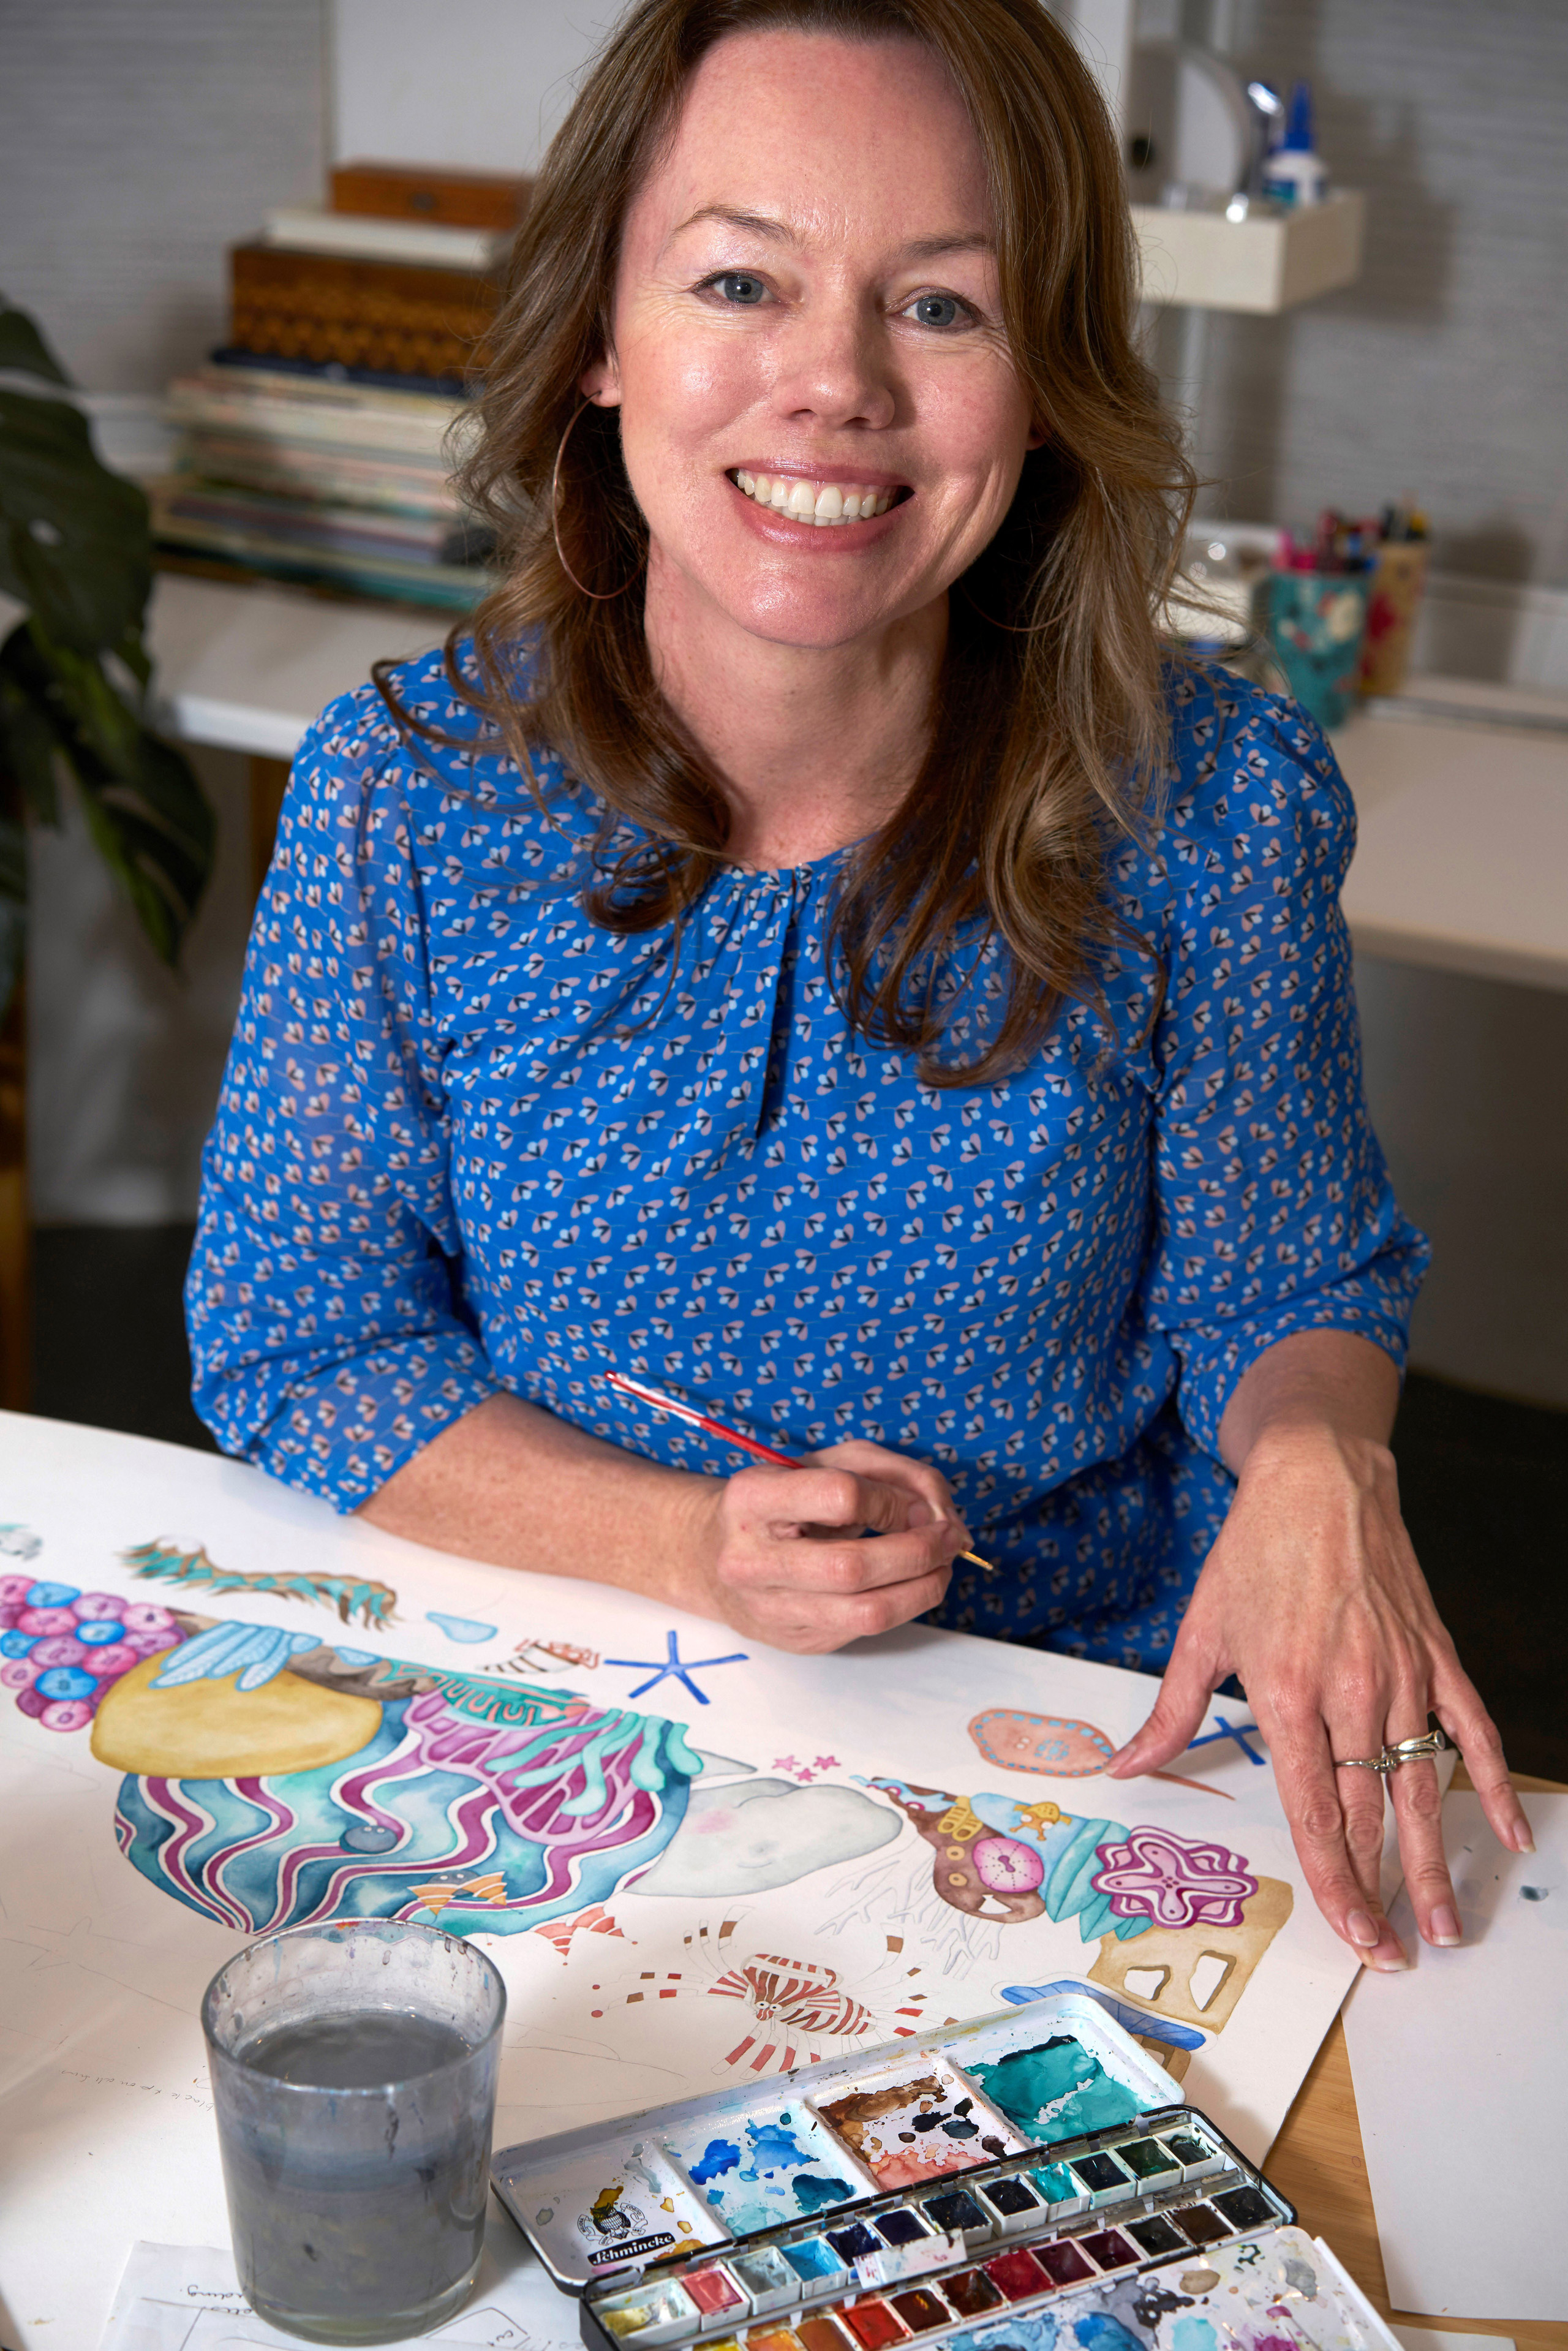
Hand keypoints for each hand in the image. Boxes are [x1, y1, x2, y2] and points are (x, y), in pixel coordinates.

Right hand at [681, 1439, 967, 1651]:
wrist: (713, 1555)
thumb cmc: (780, 1500)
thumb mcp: (825, 1462)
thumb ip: (887, 1473)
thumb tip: (940, 1514)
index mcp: (752, 1498)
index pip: (841, 1496)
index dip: (892, 1500)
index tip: (913, 1503)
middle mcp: (752, 1559)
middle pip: (856, 1567)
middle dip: (920, 1551)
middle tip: (950, 1536)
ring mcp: (770, 1609)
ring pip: (868, 1612)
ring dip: (924, 1587)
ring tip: (941, 1564)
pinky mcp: (795, 1640)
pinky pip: (866, 1629)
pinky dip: (904, 1604)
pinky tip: (909, 1583)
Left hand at [1107, 1422, 1532, 1966]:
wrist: (1318, 1477)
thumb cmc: (1253, 1553)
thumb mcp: (1199, 1632)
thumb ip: (1168, 1714)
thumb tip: (1124, 1769)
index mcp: (1284, 1692)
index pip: (1315, 1811)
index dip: (1336, 1883)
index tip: (1354, 1936)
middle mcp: (1347, 1690)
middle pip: (1370, 1813)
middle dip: (1380, 1890)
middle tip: (1393, 1952)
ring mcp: (1400, 1673)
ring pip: (1420, 1785)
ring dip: (1433, 1860)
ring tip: (1443, 1922)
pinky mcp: (1434, 1654)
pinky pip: (1471, 1730)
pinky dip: (1491, 1783)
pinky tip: (1506, 1834)